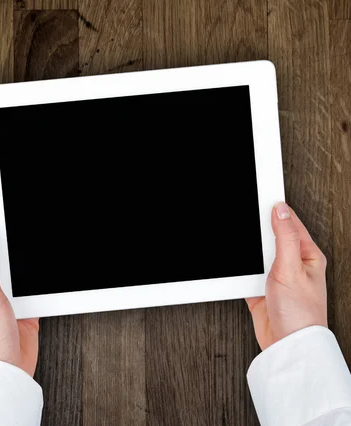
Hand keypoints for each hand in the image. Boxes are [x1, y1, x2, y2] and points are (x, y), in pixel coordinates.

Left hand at [0, 221, 39, 376]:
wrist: (7, 374)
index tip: (4, 213)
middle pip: (2, 258)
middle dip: (13, 250)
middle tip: (24, 235)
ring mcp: (3, 300)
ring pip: (18, 274)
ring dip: (27, 270)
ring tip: (33, 262)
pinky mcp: (22, 310)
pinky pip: (32, 290)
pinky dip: (38, 286)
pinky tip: (41, 283)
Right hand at [246, 202, 327, 349]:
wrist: (287, 347)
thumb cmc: (301, 314)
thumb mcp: (292, 268)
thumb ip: (285, 237)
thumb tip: (280, 209)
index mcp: (307, 255)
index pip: (290, 223)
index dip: (275, 210)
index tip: (259, 195)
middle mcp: (292, 264)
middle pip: (269, 238)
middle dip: (256, 234)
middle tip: (245, 225)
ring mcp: (275, 277)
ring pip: (255, 256)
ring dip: (246, 256)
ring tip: (243, 255)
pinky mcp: (260, 289)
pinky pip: (245, 274)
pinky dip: (238, 272)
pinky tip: (236, 272)